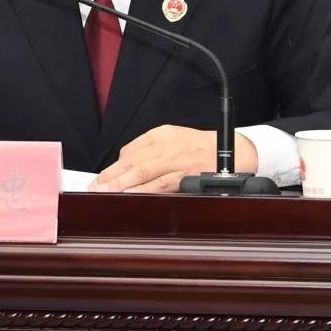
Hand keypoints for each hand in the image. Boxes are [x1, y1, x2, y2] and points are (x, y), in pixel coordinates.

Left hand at [88, 125, 258, 192]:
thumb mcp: (174, 141)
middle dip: (110, 177)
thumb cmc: (202, 148)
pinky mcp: (188, 173)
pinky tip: (131, 194)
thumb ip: (150, 152)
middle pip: (132, 161)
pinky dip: (145, 189)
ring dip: (122, 184)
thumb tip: (125, 168)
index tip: (97, 180)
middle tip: (94, 189)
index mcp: (161, 135)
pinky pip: (162, 182)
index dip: (111, 168)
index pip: (129, 152)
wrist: (237, 150)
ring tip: (105, 193)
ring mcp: (177, 159)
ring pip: (143, 171)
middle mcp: (166, 144)